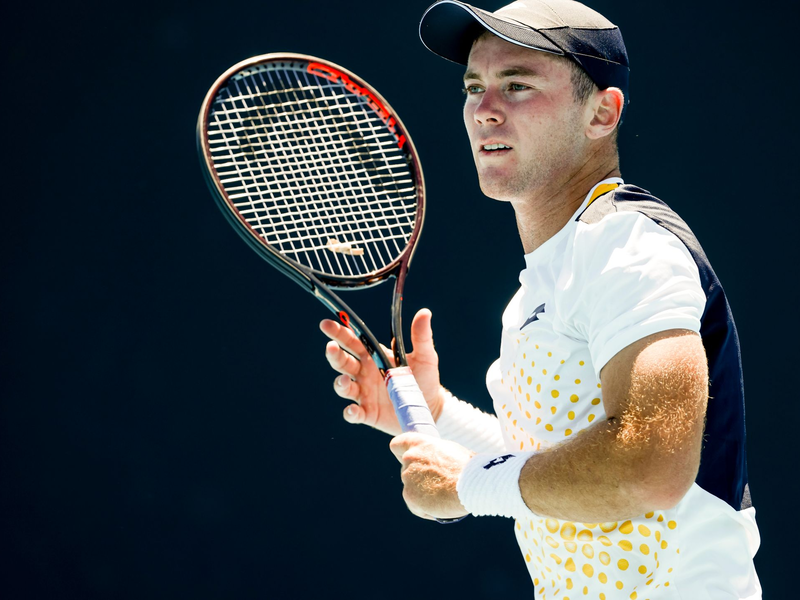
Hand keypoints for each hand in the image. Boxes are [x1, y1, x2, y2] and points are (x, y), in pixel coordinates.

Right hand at [321, 308, 444, 435]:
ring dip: (340, 383)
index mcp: (373, 357)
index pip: (352, 342)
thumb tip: (425, 312)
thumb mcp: (425, 356)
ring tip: (344, 379)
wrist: (430, 407)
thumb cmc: (424, 378)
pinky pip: (354, 414)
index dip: (339, 332)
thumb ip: (421, 336)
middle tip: (331, 346)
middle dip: (334, 354)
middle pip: (342, 362)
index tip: (326, 324)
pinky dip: (350, 413)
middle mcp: (364, 374)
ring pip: (344, 387)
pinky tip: (353, 410)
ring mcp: (364, 394)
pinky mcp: (368, 414)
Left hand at [389, 433, 472, 520]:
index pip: (397, 445)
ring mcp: (408, 477)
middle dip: (418, 478)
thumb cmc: (468, 468)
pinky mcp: (409, 496)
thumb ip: (436, 454)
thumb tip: (435, 461)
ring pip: (412, 489)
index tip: (412, 461)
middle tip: (437, 485)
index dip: (402, 453)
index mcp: (420, 443)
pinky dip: (427, 510)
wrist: (471, 485)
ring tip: (445, 498)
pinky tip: (442, 508)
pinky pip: (416, 506)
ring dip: (424, 495)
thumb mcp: (452, 451)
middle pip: (406, 470)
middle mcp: (410, 457)